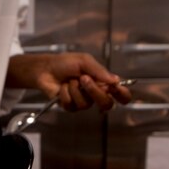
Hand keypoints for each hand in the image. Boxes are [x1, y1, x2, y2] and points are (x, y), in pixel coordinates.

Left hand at [5, 53, 131, 111]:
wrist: (46, 68)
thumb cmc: (66, 63)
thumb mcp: (84, 61)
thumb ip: (99, 71)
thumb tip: (116, 80)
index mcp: (103, 82)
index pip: (121, 94)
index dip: (122, 94)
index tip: (115, 88)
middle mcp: (96, 94)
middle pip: (106, 104)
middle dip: (95, 91)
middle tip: (84, 79)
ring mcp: (83, 102)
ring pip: (87, 104)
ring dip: (75, 89)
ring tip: (69, 80)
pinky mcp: (71, 107)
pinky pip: (72, 105)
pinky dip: (65, 93)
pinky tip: (62, 87)